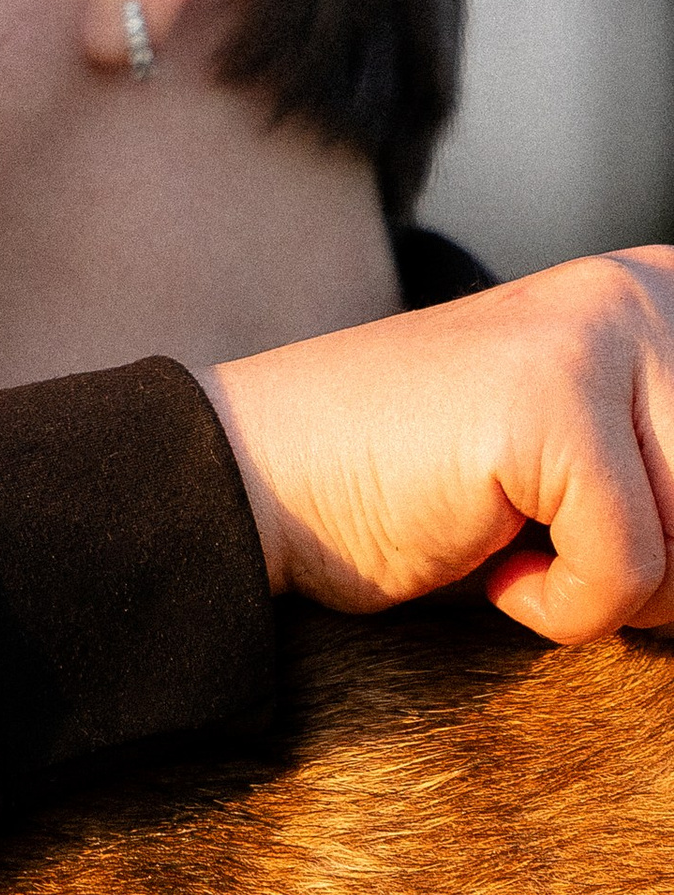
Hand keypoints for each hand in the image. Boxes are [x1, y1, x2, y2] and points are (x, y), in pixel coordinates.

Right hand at [196, 250, 673, 642]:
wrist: (261, 480)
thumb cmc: (433, 492)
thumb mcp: (608, 478)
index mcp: (672, 291)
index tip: (627, 521)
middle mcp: (647, 289)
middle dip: (661, 567)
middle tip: (555, 538)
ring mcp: (596, 333)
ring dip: (611, 587)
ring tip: (515, 531)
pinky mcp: (546, 400)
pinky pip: (628, 574)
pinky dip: (553, 605)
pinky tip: (481, 547)